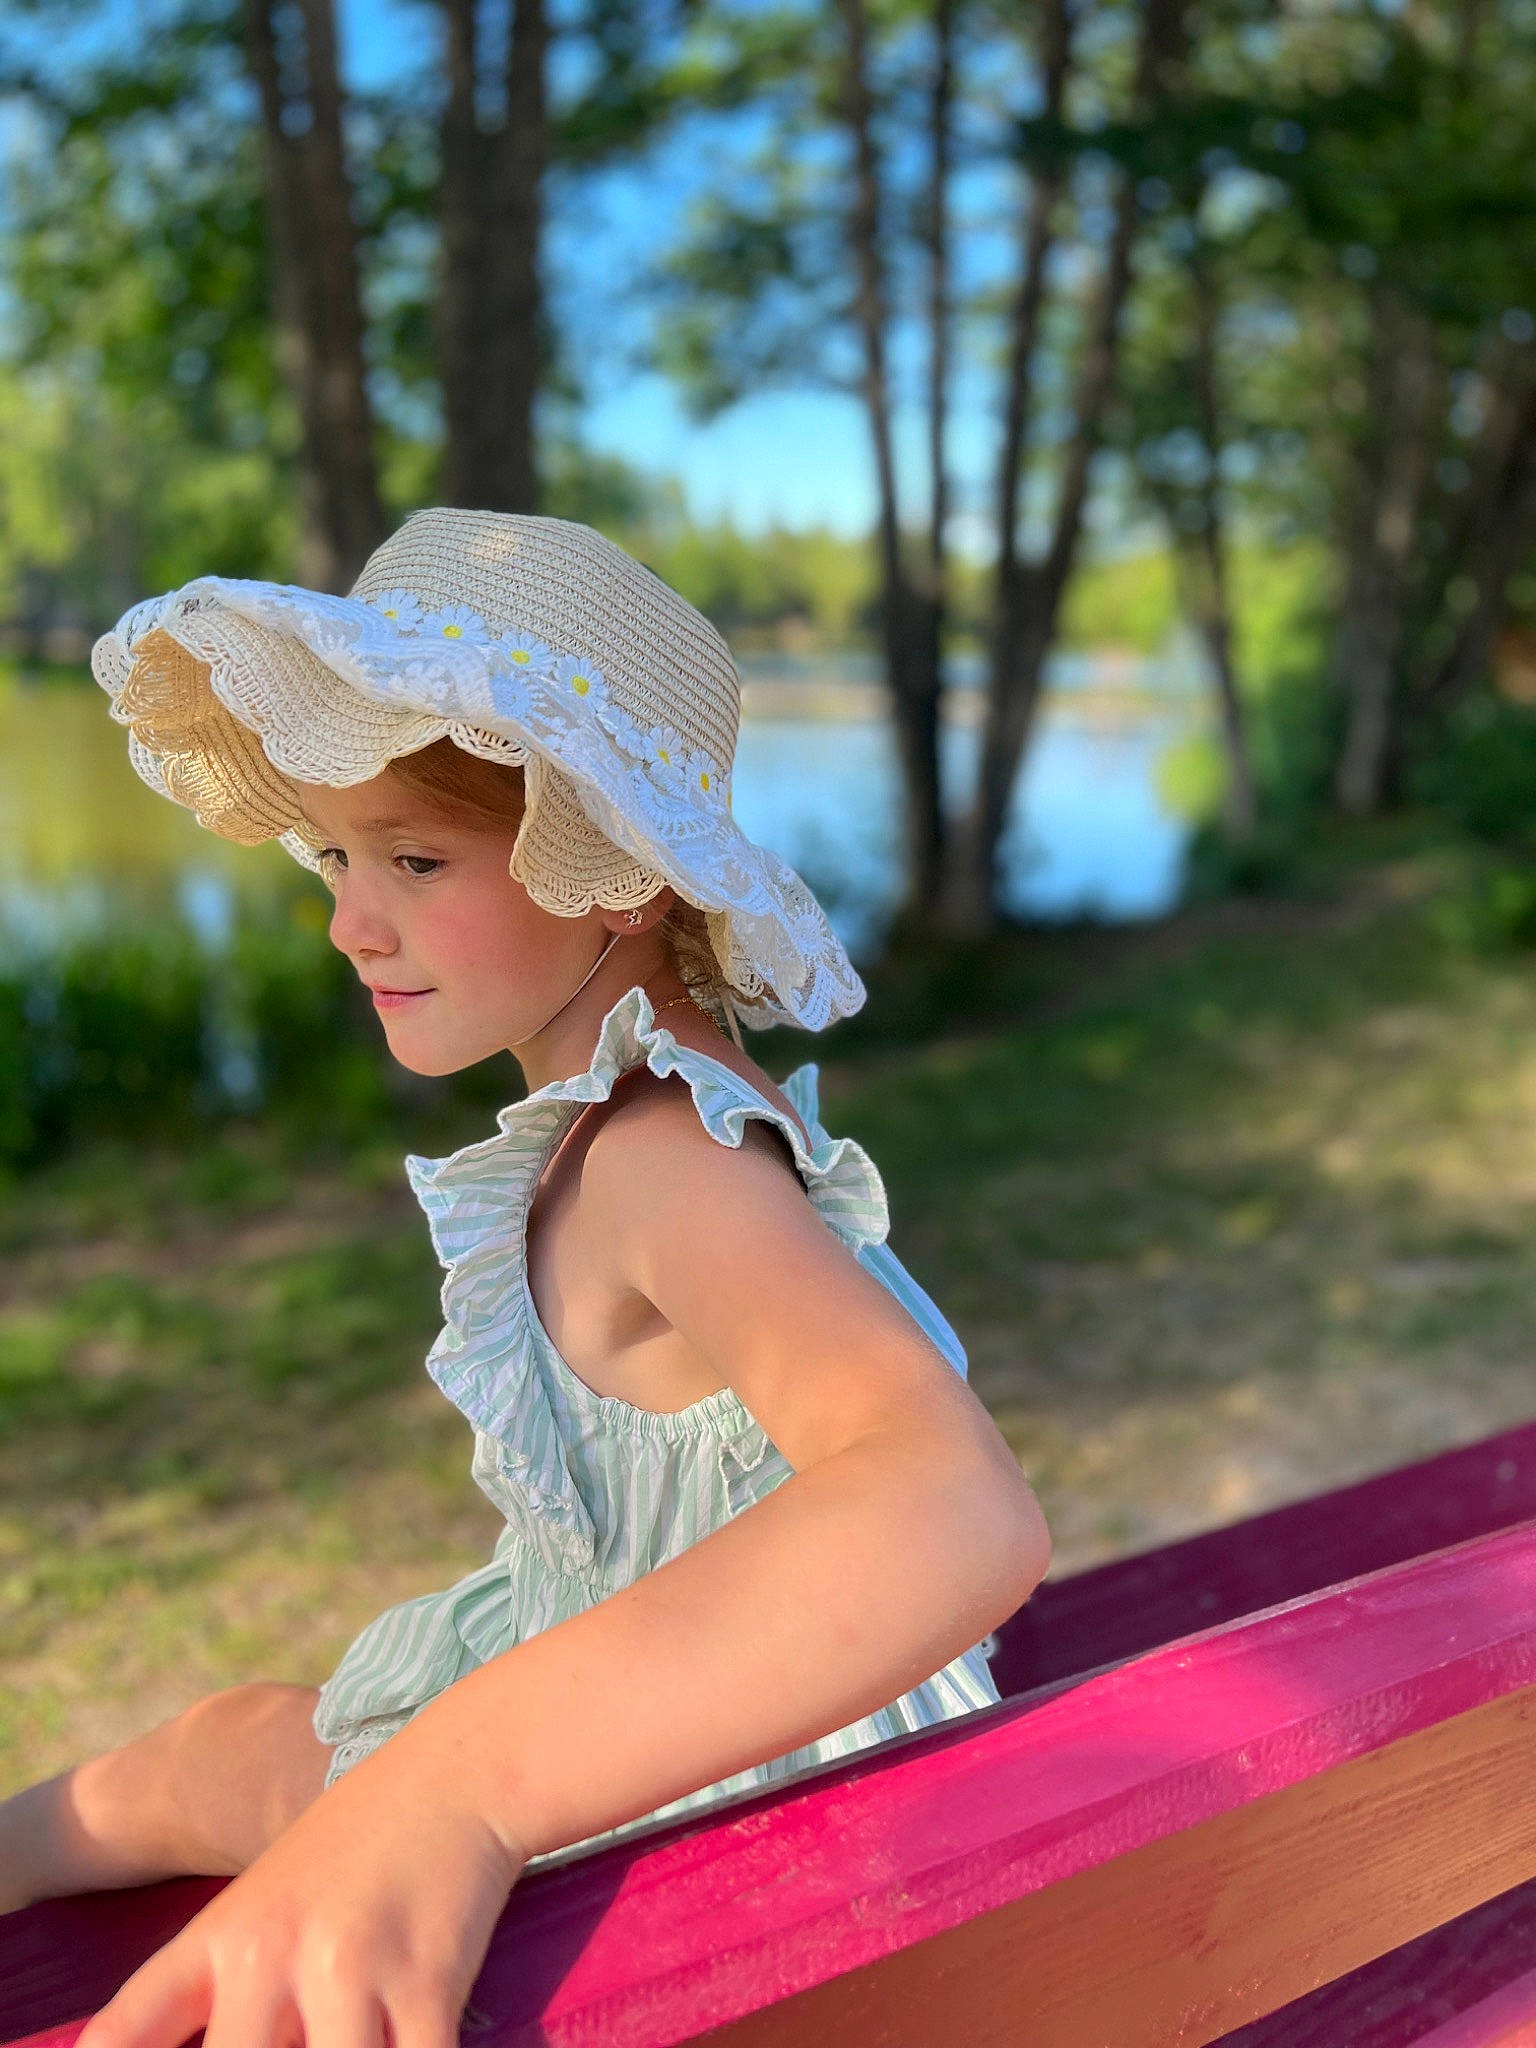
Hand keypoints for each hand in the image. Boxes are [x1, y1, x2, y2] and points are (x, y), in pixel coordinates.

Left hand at [78, 1734, 526, 2047]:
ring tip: (358, 2039)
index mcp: (224, 1935)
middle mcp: (271, 1953)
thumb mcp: (276, 1896)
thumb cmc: (365, 1842)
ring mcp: (347, 1969)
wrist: (458, 1774)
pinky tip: (422, 2042)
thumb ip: (236, 1980)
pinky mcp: (425, 1979)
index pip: (128, 2030)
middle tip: (299, 2042)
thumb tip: (229, 2038)